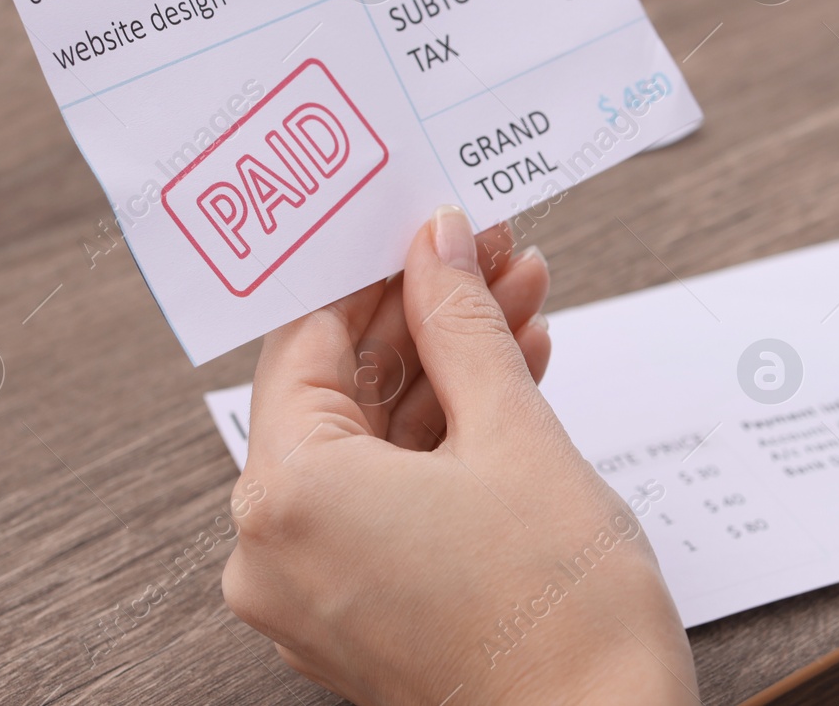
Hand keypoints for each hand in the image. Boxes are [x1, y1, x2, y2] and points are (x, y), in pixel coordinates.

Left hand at [222, 207, 697, 705]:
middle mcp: (276, 549)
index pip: (310, 341)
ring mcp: (316, 588)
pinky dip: (445, 438)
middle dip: (427, 315)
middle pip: (344, 390)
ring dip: (450, 369)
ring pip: (374, 441)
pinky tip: (511, 375)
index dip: (376, 272)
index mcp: (288, 498)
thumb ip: (463, 324)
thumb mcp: (514, 432)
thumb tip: (439, 245)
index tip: (426, 227)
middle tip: (490, 255)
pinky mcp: (361, 609)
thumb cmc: (562, 612)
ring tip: (521, 303)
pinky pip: (388, 495)